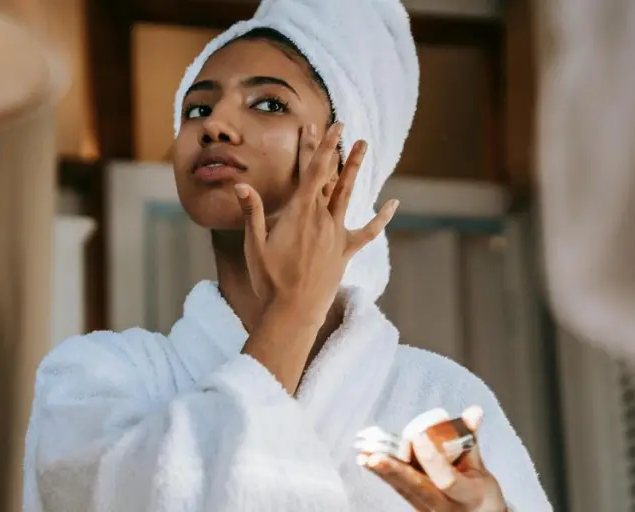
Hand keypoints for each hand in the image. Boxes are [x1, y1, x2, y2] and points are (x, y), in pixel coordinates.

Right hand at [234, 122, 398, 323]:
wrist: (293, 312)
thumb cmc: (270, 280)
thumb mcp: (254, 246)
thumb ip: (252, 213)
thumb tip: (241, 185)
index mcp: (299, 214)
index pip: (313, 172)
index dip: (322, 146)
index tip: (332, 125)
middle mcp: (321, 219)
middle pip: (328, 177)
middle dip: (331, 150)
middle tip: (340, 125)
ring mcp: (336, 235)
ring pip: (347, 195)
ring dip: (354, 169)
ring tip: (363, 145)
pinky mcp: (345, 252)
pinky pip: (368, 233)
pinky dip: (381, 218)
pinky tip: (393, 204)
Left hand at [363, 406, 508, 511]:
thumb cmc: (480, 496)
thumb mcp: (481, 470)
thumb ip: (471, 440)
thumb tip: (474, 410)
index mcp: (466, 495)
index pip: (446, 479)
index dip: (432, 458)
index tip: (419, 436)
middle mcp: (443, 505)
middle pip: (416, 488)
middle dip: (395, 471)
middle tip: (375, 456)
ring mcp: (426, 508)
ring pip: (402, 489)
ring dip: (382, 471)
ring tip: (364, 455)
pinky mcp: (414, 505)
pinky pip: (398, 489)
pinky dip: (382, 473)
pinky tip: (366, 460)